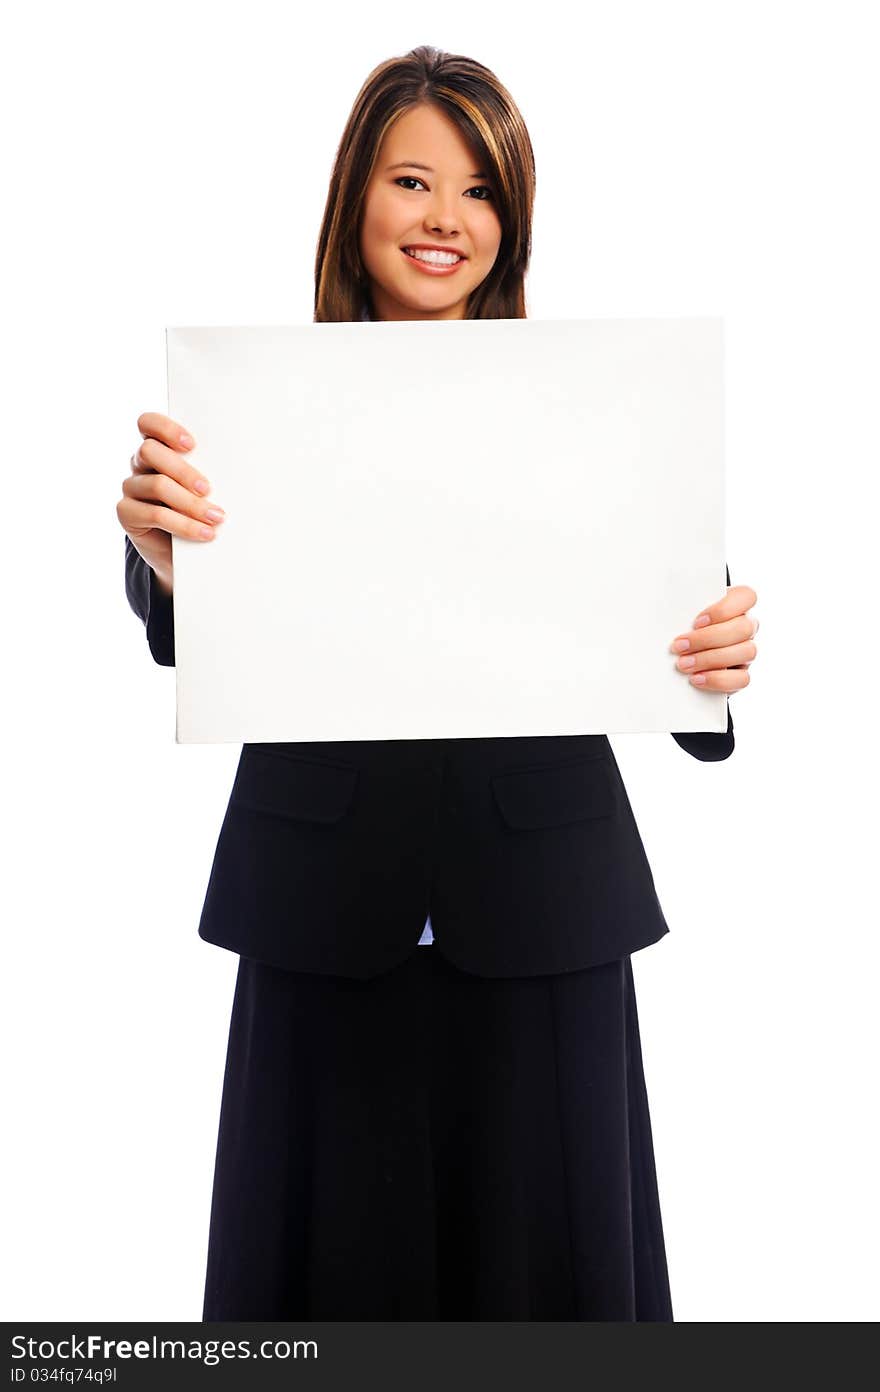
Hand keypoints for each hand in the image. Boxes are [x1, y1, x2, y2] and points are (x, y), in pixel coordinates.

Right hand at [115, 413, 226, 592]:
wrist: (185, 552)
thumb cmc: (201, 510)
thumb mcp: (206, 488)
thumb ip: (209, 472)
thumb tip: (239, 466)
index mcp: (158, 448)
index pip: (148, 423)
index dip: (166, 429)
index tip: (191, 445)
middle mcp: (140, 464)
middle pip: (150, 451)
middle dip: (182, 470)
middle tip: (207, 488)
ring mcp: (131, 488)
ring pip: (156, 484)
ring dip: (190, 503)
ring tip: (216, 517)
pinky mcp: (127, 513)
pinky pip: (154, 515)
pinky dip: (184, 525)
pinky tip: (205, 533)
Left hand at [669, 584, 757, 691]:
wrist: (680, 655)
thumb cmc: (682, 628)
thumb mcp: (682, 615)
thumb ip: (683, 611)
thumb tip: (664, 615)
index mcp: (736, 605)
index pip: (747, 596)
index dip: (723, 609)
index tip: (696, 622)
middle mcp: (747, 626)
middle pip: (744, 628)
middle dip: (708, 639)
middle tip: (680, 646)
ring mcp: (747, 651)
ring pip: (747, 652)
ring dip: (710, 659)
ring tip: (684, 664)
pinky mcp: (741, 674)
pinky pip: (742, 679)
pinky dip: (718, 680)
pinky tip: (696, 678)